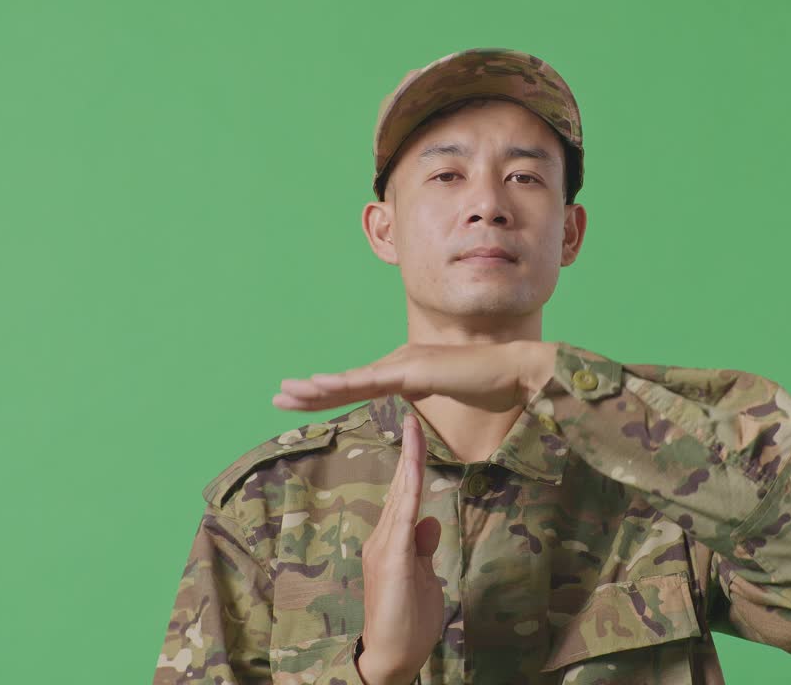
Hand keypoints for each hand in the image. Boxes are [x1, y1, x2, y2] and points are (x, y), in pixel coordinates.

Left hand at [272, 340, 557, 412]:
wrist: (513, 372)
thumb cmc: (489, 389)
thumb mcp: (449, 401)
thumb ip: (430, 409)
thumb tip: (419, 427)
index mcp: (405, 372)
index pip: (359, 387)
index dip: (328, 395)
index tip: (300, 401)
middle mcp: (399, 363)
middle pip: (347, 381)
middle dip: (310, 391)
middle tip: (278, 396)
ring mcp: (404, 364)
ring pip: (352, 379)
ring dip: (316, 388)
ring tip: (286, 392)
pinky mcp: (413, 371)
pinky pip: (372, 380)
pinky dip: (344, 383)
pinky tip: (319, 385)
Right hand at [355, 412, 445, 684]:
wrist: (391, 656)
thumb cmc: (406, 622)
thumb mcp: (422, 578)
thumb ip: (423, 549)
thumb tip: (431, 522)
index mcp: (392, 541)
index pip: (405, 496)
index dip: (411, 465)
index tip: (418, 436)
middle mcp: (383, 538)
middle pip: (400, 487)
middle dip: (408, 452)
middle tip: (413, 415)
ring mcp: (384, 547)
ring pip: (400, 495)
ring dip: (409, 461)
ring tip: (414, 428)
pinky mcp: (391, 559)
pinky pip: (403, 517)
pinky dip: (409, 490)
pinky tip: (413, 469)